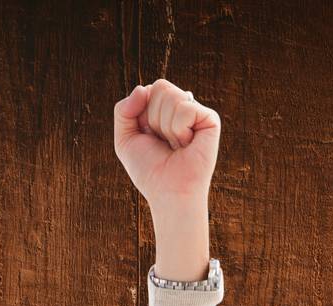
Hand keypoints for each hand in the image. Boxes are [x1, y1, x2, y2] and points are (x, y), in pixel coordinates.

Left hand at [112, 79, 219, 210]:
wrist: (168, 192)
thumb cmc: (149, 170)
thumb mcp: (125, 139)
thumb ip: (123, 110)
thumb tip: (142, 88)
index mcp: (164, 109)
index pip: (148, 89)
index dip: (141, 114)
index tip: (149, 137)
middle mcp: (182, 107)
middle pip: (159, 87)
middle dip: (153, 118)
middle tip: (163, 142)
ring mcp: (197, 112)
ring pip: (172, 96)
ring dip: (165, 127)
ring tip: (175, 145)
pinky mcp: (210, 120)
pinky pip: (185, 108)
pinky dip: (179, 130)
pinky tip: (186, 144)